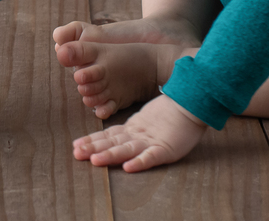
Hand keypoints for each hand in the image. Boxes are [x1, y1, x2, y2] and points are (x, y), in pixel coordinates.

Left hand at [72, 94, 206, 171]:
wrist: (193, 101)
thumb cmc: (173, 111)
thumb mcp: (147, 121)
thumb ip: (132, 128)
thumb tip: (115, 130)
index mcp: (134, 129)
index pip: (109, 136)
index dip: (92, 140)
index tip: (75, 145)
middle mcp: (139, 135)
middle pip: (113, 142)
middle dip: (94, 148)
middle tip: (77, 153)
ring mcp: (152, 141)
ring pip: (127, 149)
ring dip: (110, 155)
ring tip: (95, 160)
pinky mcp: (166, 148)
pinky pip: (152, 157)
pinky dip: (140, 162)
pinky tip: (128, 167)